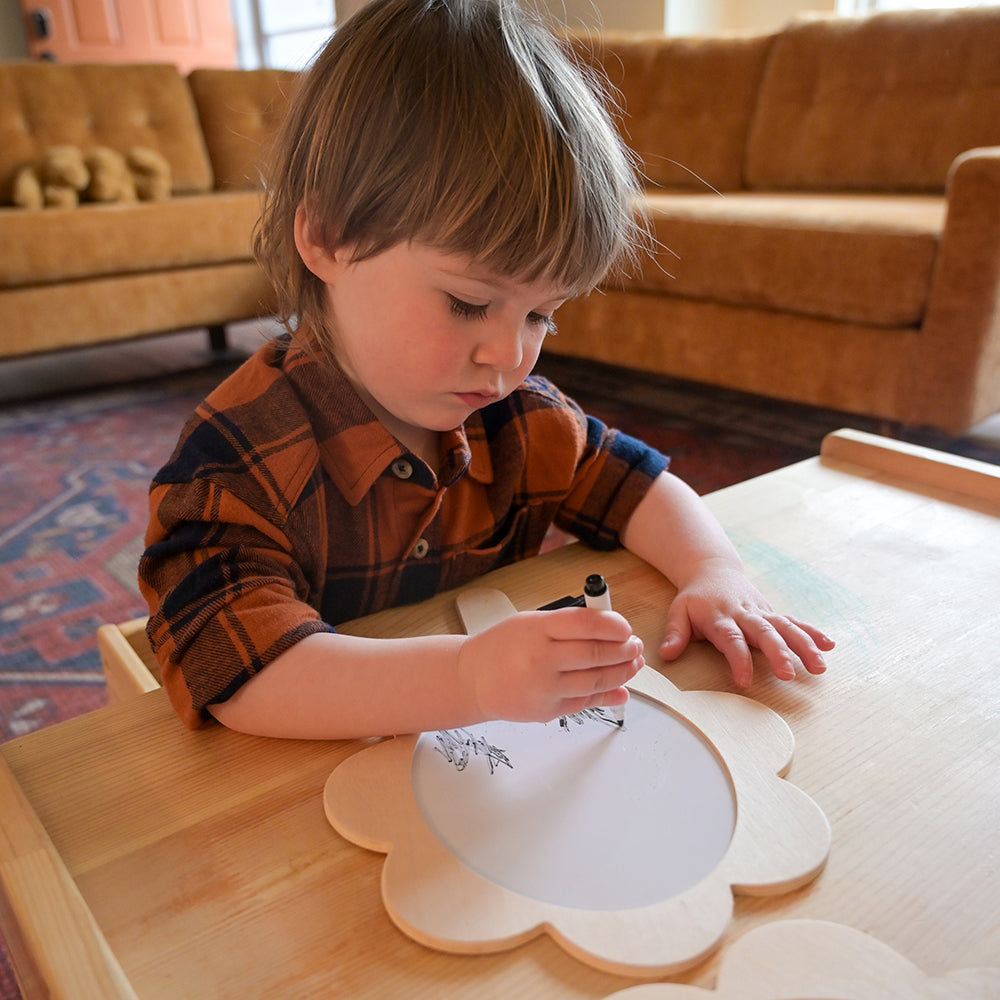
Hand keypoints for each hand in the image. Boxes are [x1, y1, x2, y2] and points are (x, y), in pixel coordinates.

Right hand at [458, 608, 644, 722]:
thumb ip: (567, 623)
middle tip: (634, 646)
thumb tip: (609, 628)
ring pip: (596, 681)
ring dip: (622, 673)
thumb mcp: (529, 622)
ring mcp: (544, 688)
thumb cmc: (501, 646)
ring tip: (632, 664)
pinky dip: (608, 696)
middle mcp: (540, 658)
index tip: (625, 627)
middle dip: (624, 650)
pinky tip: (621, 689)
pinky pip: (586, 703)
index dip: (614, 625)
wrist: (471, 679)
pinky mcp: (547, 710)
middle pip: (596, 654)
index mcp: (536, 629)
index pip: (586, 624)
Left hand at [658, 559, 834, 687]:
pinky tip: (829, 645)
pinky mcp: (772, 613)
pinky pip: (794, 622)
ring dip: (803, 645)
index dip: (738, 659)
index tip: (744, 680)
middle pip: (763, 633)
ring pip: (785, 627)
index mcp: (720, 617)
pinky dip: (812, 632)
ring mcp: (761, 612)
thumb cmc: (695, 598)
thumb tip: (666, 654)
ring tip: (819, 666)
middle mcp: (744, 614)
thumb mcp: (678, 611)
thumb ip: (675, 633)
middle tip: (789, 674)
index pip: (730, 639)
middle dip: (777, 653)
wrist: (712, 571)